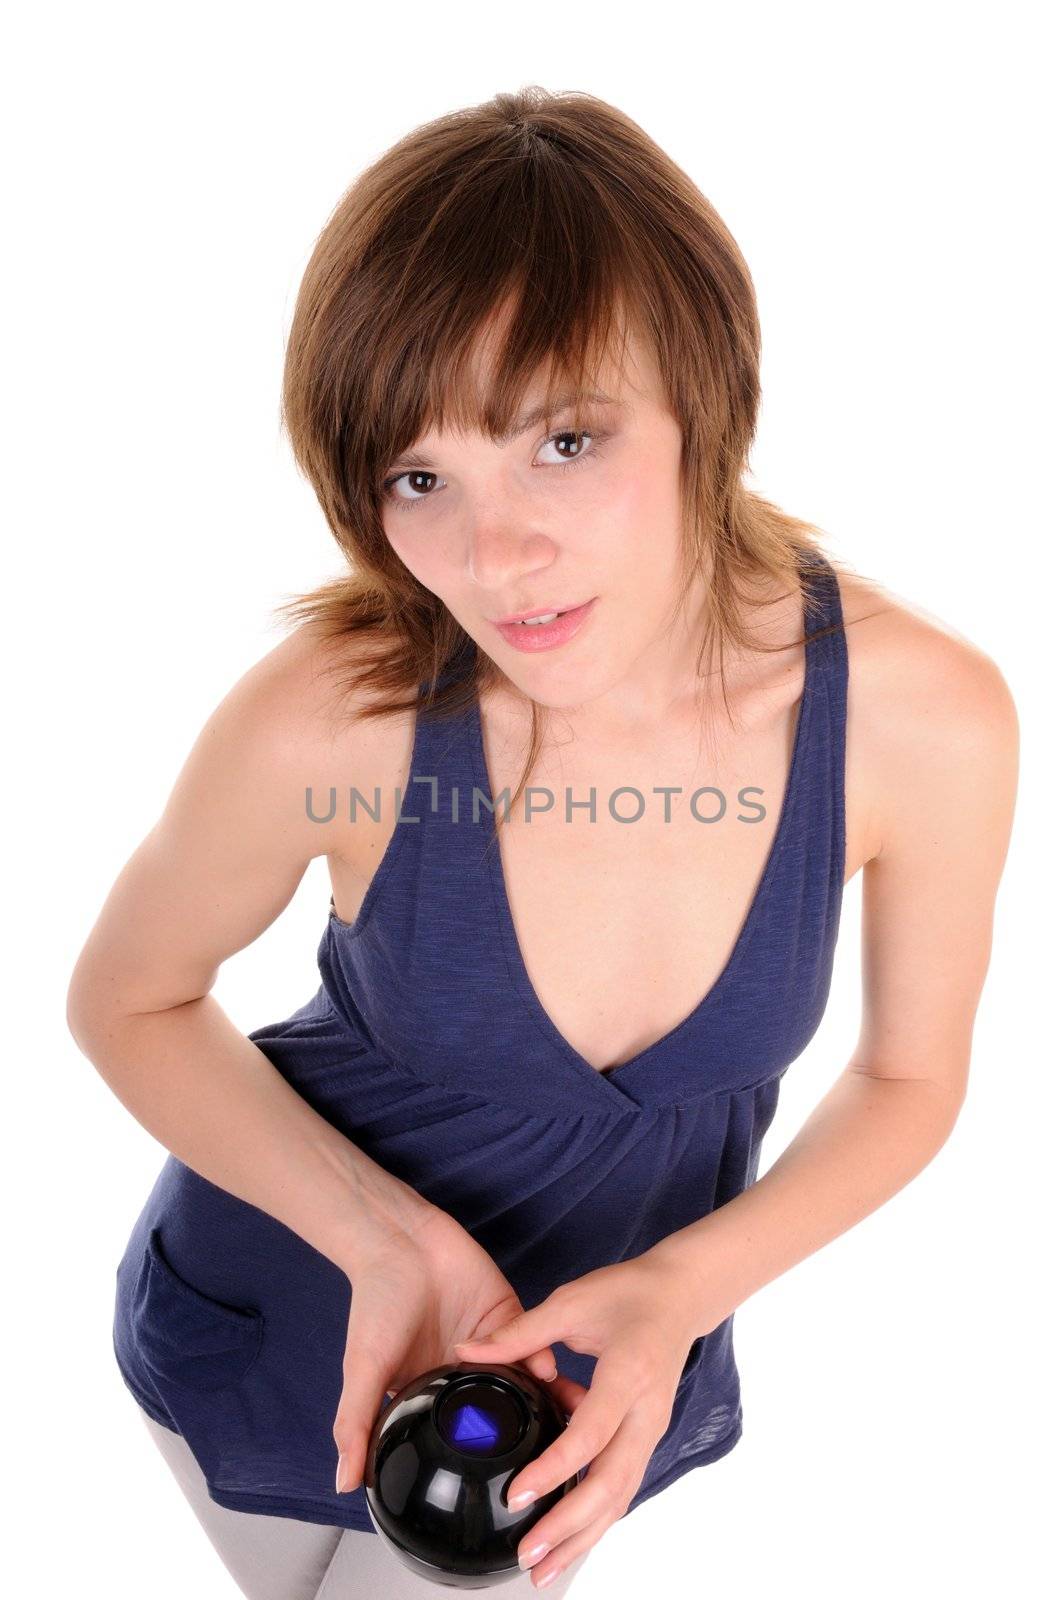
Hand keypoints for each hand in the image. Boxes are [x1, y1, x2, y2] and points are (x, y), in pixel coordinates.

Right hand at [333, 1205, 558, 1494]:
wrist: (399, 1241)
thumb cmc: (376, 1302)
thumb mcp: (363, 1368)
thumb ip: (357, 1422)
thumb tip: (345, 1483)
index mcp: (433, 1394)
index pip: (464, 1437)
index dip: (480, 1459)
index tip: (501, 1484)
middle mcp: (465, 1375)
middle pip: (502, 1413)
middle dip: (522, 1432)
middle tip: (544, 1459)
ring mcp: (490, 1346)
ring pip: (525, 1383)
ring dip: (540, 1399)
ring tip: (554, 1421)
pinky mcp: (509, 1316)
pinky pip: (534, 1343)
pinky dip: (542, 1358)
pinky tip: (545, 1371)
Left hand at [453, 1252, 706, 1586]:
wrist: (681, 1294)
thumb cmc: (628, 1292)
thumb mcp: (571, 1302)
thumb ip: (519, 1333)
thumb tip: (465, 1350)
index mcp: (628, 1375)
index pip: (591, 1435)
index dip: (554, 1469)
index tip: (517, 1495)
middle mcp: (645, 1412)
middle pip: (611, 1484)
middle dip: (569, 1526)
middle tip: (527, 1553)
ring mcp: (651, 1429)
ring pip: (620, 1497)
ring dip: (583, 1536)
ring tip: (543, 1569)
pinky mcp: (647, 1437)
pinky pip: (623, 1486)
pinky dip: (595, 1517)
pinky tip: (568, 1539)